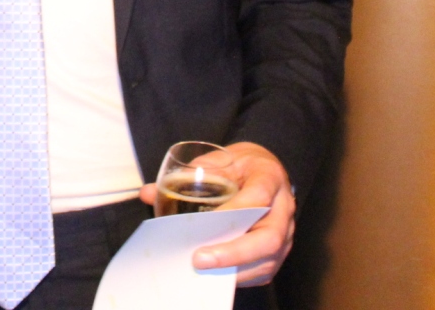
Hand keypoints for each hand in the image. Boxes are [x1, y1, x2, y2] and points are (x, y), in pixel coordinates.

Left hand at [138, 141, 295, 286]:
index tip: (207, 222)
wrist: (266, 168)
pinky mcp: (280, 250)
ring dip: (234, 269)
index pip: (258, 196)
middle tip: (200, 259)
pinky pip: (264, 270)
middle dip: (234, 253)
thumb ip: (187, 175)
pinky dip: (240, 276)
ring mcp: (286, 232)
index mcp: (270, 177)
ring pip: (268, 260)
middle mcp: (284, 208)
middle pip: (268, 238)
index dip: (235, 211)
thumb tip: (148, 194)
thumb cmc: (242, 165)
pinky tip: (216, 275)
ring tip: (202, 271)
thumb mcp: (219, 159)